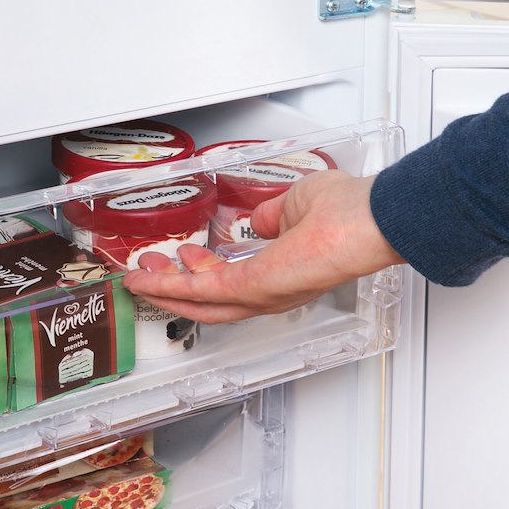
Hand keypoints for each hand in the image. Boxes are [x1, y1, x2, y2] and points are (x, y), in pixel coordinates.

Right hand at [122, 171, 403, 322]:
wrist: (368, 220)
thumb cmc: (349, 210)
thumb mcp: (298, 205)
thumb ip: (274, 217)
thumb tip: (260, 221)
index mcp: (283, 273)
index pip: (234, 282)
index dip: (202, 271)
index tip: (181, 257)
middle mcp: (271, 292)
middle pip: (211, 301)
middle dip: (175, 286)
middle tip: (149, 271)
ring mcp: (261, 294)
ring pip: (201, 303)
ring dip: (166, 290)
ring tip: (140, 278)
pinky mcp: (252, 289)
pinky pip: (201, 293)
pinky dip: (170, 287)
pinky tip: (148, 280)